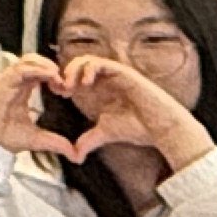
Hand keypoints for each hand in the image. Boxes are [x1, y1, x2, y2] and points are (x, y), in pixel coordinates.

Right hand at [0, 55, 85, 161]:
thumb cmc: (4, 137)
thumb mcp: (36, 139)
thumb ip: (55, 142)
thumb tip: (76, 155)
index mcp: (20, 89)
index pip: (37, 71)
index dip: (53, 75)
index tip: (64, 90)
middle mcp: (13, 81)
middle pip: (33, 60)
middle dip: (51, 66)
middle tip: (63, 80)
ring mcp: (7, 80)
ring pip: (28, 59)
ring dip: (46, 64)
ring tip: (58, 76)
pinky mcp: (2, 82)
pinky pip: (21, 69)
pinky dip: (38, 69)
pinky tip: (51, 76)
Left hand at [58, 54, 213, 172]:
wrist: (158, 128)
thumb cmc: (136, 128)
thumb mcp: (104, 133)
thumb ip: (88, 141)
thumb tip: (74, 157)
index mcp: (98, 90)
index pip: (75, 77)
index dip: (63, 82)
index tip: (59, 94)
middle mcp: (105, 80)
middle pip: (77, 65)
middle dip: (65, 73)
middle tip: (62, 89)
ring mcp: (114, 75)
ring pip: (87, 60)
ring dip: (74, 69)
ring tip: (71, 85)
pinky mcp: (123, 72)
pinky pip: (101, 62)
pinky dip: (89, 68)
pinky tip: (86, 83)